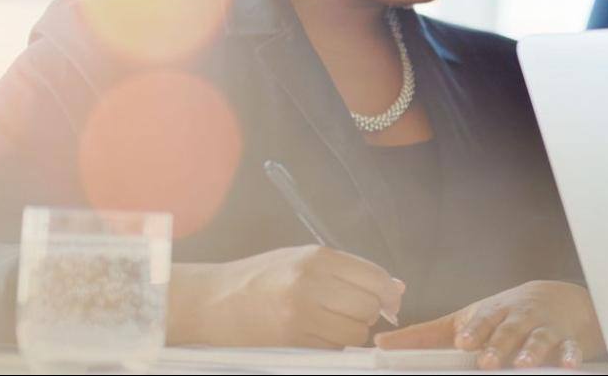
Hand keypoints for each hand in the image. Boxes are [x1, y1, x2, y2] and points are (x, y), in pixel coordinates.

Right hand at [169, 246, 405, 348]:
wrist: (211, 303)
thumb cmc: (260, 278)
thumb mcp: (301, 260)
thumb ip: (348, 271)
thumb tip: (396, 288)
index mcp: (316, 258)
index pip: (374, 277)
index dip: (388, 292)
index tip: (390, 301)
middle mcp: (310, 284)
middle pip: (368, 306)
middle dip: (369, 312)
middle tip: (352, 311)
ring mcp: (300, 316)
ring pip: (355, 331)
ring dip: (352, 331)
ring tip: (331, 323)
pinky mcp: (291, 342)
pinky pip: (334, 348)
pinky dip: (333, 344)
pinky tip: (315, 334)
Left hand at [376, 280, 603, 368]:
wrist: (560, 300)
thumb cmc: (505, 314)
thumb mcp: (469, 318)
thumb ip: (427, 335)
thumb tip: (382, 343)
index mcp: (494, 313)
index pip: (483, 320)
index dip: (474, 330)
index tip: (463, 342)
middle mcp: (520, 318)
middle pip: (510, 330)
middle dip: (500, 344)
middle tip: (488, 361)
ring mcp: (546, 329)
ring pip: (540, 339)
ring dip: (533, 351)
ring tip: (524, 364)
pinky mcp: (569, 341)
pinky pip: (572, 348)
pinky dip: (571, 356)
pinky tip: (569, 365)